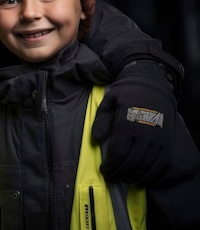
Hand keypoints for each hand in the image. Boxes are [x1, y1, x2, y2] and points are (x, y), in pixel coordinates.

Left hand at [92, 60, 176, 184]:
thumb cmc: (127, 93)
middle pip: (131, 163)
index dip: (110, 166)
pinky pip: (159, 164)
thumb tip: (95, 140)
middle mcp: (144, 133)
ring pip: (145, 166)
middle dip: (119, 174)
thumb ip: (101, 121)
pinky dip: (149, 174)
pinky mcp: (166, 141)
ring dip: (133, 176)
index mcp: (126, 123)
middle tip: (111, 178)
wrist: (153, 84)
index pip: (118, 153)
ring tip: (123, 178)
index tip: (104, 170)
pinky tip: (140, 178)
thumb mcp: (109, 101)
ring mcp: (157, 138)